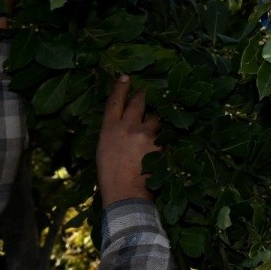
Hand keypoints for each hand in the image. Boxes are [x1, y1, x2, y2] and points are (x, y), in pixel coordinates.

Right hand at [96, 76, 160, 206]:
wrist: (125, 192)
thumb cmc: (110, 176)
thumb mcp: (104, 151)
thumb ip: (113, 133)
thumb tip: (123, 125)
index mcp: (108, 129)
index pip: (114, 102)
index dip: (120, 87)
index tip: (126, 77)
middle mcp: (127, 126)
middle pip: (138, 102)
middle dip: (144, 95)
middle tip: (147, 91)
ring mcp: (145, 133)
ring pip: (156, 117)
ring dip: (158, 118)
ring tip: (158, 122)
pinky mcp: (159, 142)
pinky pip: (165, 133)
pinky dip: (166, 135)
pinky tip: (166, 139)